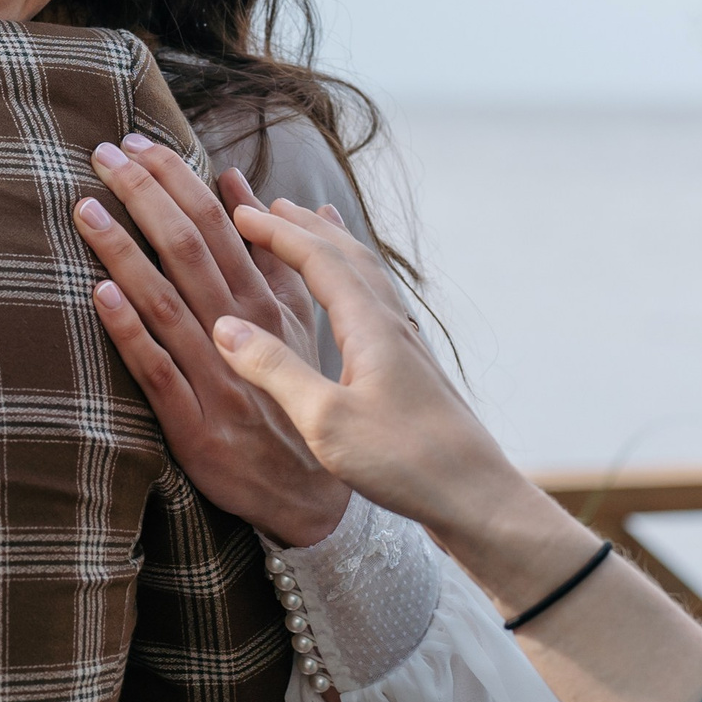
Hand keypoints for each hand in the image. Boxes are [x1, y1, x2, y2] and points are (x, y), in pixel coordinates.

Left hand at [74, 135, 349, 547]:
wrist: (312, 497)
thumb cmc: (295, 394)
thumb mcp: (294, 321)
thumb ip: (266, 252)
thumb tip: (237, 180)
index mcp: (262, 303)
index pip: (217, 224)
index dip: (176, 179)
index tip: (138, 140)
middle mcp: (238, 332)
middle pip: (187, 249)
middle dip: (144, 195)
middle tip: (102, 153)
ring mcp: (214, 377)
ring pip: (165, 301)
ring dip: (124, 251)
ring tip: (85, 208)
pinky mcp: (192, 424)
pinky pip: (156, 370)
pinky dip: (129, 330)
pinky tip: (99, 293)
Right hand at [208, 198, 505, 540]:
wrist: (477, 496)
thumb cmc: (405, 462)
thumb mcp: (325, 420)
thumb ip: (274, 369)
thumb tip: (224, 324)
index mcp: (369, 326)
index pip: (318, 259)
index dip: (277, 233)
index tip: (240, 213)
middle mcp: (391, 324)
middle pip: (346, 255)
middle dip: (304, 226)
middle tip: (269, 205)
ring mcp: (406, 345)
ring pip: (367, 274)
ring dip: (334, 245)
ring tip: (317, 223)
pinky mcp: (412, 368)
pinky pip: (377, 301)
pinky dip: (354, 278)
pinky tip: (354, 298)